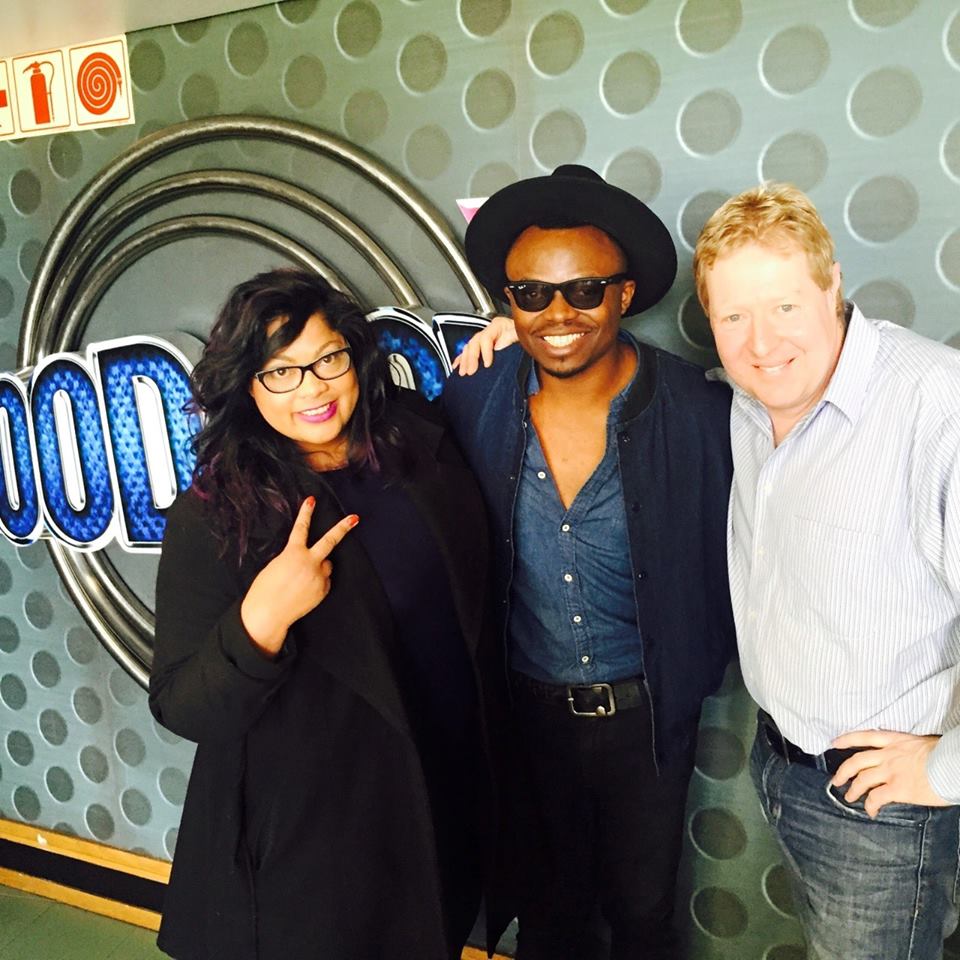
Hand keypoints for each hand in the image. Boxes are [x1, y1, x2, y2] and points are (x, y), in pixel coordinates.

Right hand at [240, 498, 358, 656]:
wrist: (268, 614)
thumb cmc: (265, 590)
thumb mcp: (276, 566)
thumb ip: (293, 557)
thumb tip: (305, 558)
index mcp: (293, 553)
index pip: (301, 528)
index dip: (306, 513)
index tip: (312, 500)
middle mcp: (309, 562)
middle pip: (330, 541)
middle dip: (343, 527)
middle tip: (355, 518)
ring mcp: (319, 576)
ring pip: (326, 565)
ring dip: (319, 566)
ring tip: (302, 579)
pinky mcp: (323, 590)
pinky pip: (325, 581)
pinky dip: (318, 582)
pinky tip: (305, 590)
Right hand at [451, 314, 517, 375]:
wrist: (526, 336)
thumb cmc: (523, 334)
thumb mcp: (519, 333)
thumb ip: (511, 337)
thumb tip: (500, 345)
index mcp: (497, 325)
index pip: (485, 338)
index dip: (485, 352)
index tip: (487, 364)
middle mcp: (488, 331)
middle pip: (474, 343)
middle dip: (471, 359)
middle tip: (471, 371)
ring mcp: (483, 338)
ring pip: (469, 348)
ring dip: (464, 361)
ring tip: (463, 372)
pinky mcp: (481, 347)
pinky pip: (468, 352)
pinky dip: (461, 359)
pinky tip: (457, 366)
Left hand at [830, 730, 948, 815]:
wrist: (952, 763)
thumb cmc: (944, 753)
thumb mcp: (922, 743)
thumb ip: (908, 750)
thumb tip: (908, 758)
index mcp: (895, 740)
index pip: (864, 736)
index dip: (847, 739)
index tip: (834, 743)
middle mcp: (888, 754)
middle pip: (857, 761)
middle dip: (844, 771)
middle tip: (836, 780)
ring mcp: (891, 771)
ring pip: (862, 780)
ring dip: (853, 790)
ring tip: (849, 797)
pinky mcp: (898, 789)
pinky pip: (877, 798)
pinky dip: (870, 805)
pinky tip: (871, 811)